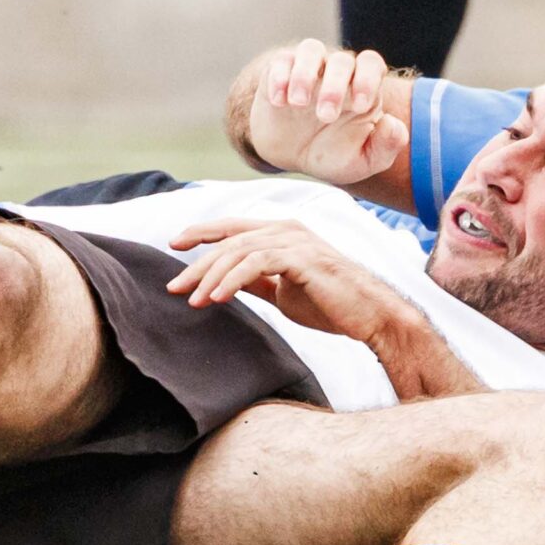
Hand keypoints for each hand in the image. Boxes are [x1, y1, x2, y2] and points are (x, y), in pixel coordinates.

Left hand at [167, 216, 413, 344]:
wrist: (370, 317)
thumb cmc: (330, 305)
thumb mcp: (282, 291)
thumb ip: (255, 281)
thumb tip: (222, 283)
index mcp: (281, 232)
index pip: (232, 227)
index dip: (202, 233)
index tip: (174, 244)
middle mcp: (286, 229)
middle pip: (229, 240)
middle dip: (197, 263)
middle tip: (174, 287)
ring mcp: (295, 240)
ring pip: (239, 251)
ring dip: (211, 277)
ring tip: (194, 300)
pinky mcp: (302, 257)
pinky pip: (257, 264)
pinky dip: (233, 280)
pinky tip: (218, 297)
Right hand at [242, 39, 406, 184]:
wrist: (291, 155)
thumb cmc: (333, 154)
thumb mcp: (363, 161)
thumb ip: (386, 146)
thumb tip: (393, 124)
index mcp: (363, 87)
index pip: (371, 64)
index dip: (368, 79)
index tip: (361, 107)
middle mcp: (337, 72)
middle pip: (342, 61)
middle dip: (335, 87)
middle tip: (326, 117)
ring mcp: (307, 68)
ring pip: (311, 49)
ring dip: (305, 74)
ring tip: (298, 104)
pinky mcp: (279, 71)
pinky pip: (281, 61)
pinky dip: (279, 78)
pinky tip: (279, 102)